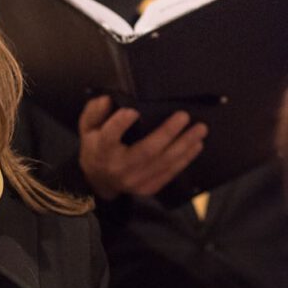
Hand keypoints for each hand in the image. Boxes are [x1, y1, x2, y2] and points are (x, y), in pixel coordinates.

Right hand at [78, 95, 207, 198]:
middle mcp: (119, 167)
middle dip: (168, 133)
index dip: (121, 124)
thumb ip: (95, 111)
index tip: (134, 111)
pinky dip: (185, 159)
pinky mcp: (148, 188)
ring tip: (200, 130)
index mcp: (102, 149)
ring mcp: (135, 180)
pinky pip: (170, 173)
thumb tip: (108, 99)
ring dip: (185, 145)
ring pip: (164, 163)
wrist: (99, 180)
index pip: (110, 136)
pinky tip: (195, 146)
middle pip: (146, 151)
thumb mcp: (87, 127)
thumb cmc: (95, 146)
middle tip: (183, 116)